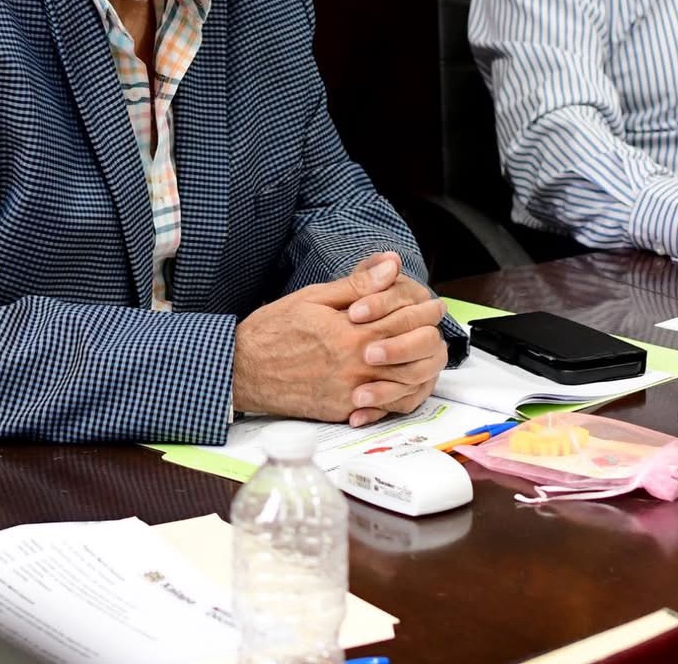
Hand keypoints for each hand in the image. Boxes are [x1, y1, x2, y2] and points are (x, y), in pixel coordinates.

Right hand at [231, 255, 444, 424]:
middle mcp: (355, 366)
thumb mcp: (313, 297)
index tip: (434, 306)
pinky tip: (400, 381)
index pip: (404, 321)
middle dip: (430, 340)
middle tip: (435, 330)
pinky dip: (397, 395)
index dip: (424, 312)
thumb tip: (390, 265)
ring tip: (423, 355)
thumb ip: (357, 285)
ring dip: (419, 369)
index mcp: (351, 334)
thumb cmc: (274, 330)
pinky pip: (382, 408)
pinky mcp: (342, 411)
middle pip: (412, 355)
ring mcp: (350, 393)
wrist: (243, 370)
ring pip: (403, 385)